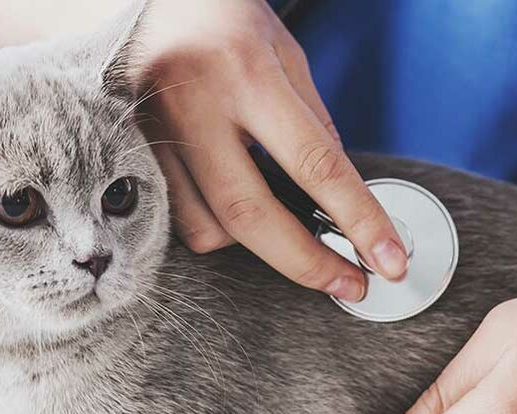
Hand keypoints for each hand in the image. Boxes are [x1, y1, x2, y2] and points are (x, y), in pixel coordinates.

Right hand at [132, 0, 406, 301]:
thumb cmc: (226, 16)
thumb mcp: (287, 55)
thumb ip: (313, 127)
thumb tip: (342, 202)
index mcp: (246, 71)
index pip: (314, 163)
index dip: (357, 219)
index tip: (387, 260)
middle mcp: (193, 103)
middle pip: (250, 213)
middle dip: (306, 262)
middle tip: (348, 284)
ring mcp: (152, 130)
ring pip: (205, 226)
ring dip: (253, 244)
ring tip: (282, 228)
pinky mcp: (128, 150)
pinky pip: (175, 215)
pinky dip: (214, 225)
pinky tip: (236, 209)